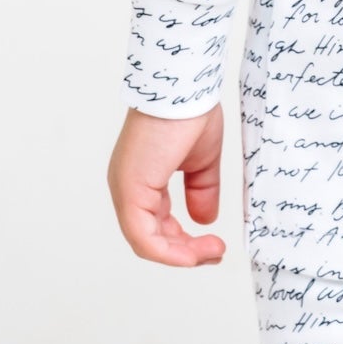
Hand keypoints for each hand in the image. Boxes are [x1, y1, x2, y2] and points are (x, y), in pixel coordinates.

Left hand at [108, 103, 227, 264]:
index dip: (185, 242)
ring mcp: (125, 190)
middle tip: (217, 252)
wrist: (184, 88)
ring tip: (214, 251)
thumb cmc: (190, 111)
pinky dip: (170, 253)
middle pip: (152, 238)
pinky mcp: (129, 191)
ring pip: (147, 243)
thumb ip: (201, 191)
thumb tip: (204, 220)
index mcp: (142, 179)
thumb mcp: (202, 162)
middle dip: (187, 252)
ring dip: (183, 255)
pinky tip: (195, 254)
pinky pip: (144, 238)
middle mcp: (128, 187)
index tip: (215, 244)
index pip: (157, 225)